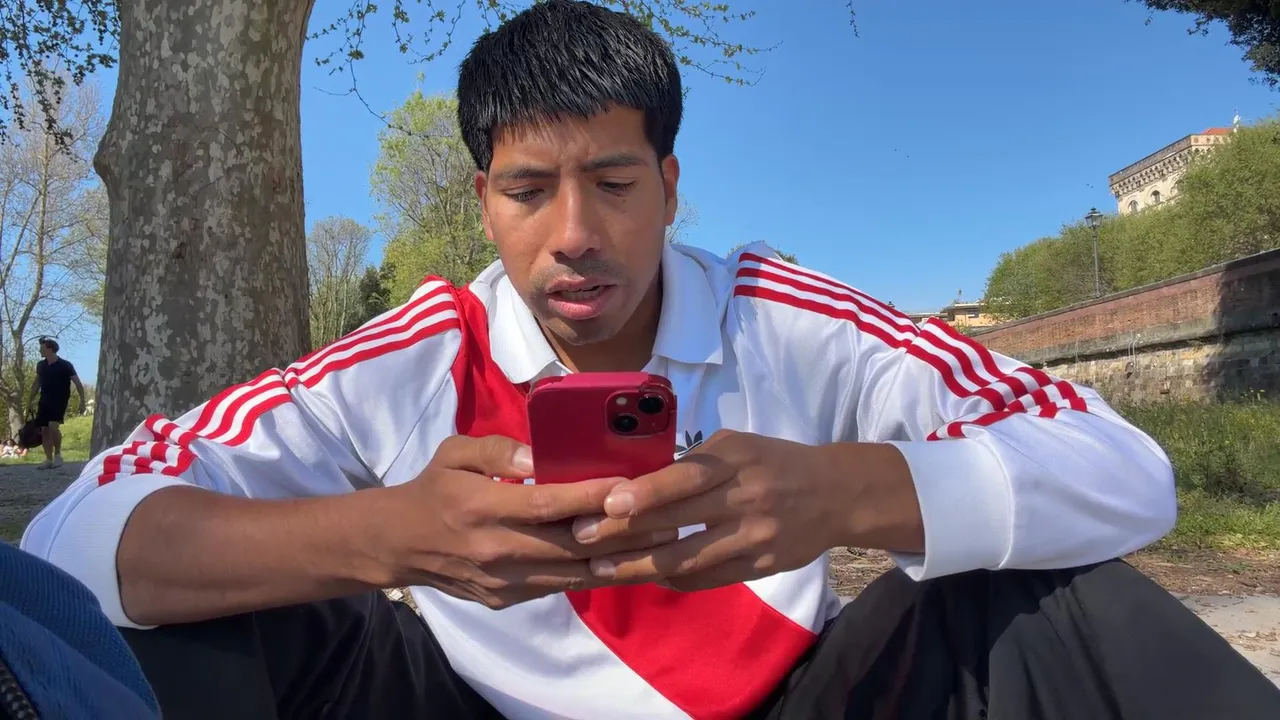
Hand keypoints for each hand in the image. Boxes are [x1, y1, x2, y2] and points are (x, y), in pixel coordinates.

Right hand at [384, 434, 678, 608]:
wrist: (402, 544)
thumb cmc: (436, 489)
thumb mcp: (455, 452)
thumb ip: (497, 450)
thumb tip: (539, 458)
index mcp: (482, 507)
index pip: (548, 504)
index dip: (591, 496)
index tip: (630, 485)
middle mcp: (497, 548)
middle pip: (571, 545)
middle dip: (621, 533)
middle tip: (667, 518)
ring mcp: (503, 580)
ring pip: (572, 573)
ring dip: (619, 560)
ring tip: (660, 543)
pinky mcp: (508, 599)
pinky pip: (559, 587)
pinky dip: (593, 575)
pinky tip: (625, 561)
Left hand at [569, 430, 849, 591]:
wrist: (836, 494)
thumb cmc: (773, 461)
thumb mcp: (737, 446)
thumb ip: (693, 462)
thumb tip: (637, 480)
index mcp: (736, 460)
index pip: (686, 478)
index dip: (646, 492)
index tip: (607, 503)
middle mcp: (745, 498)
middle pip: (679, 522)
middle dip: (625, 533)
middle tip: (581, 539)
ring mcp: (754, 537)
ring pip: (688, 560)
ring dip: (640, 567)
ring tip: (601, 570)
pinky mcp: (760, 566)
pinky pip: (708, 579)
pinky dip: (674, 579)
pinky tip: (645, 578)